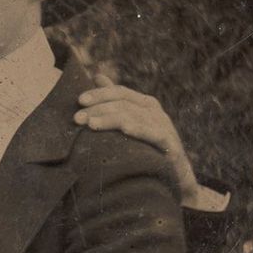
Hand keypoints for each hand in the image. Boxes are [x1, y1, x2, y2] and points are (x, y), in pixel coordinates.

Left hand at [76, 77, 218, 209]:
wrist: (176, 176)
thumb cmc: (149, 149)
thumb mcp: (132, 122)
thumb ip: (115, 101)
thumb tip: (98, 76)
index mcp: (145, 104)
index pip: (120, 92)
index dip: (100, 94)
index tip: (79, 100)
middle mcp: (154, 112)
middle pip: (123, 104)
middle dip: (98, 109)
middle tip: (77, 118)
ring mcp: (163, 126)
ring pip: (133, 117)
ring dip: (110, 120)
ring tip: (90, 124)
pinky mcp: (169, 143)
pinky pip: (152, 134)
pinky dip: (138, 130)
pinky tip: (124, 129)